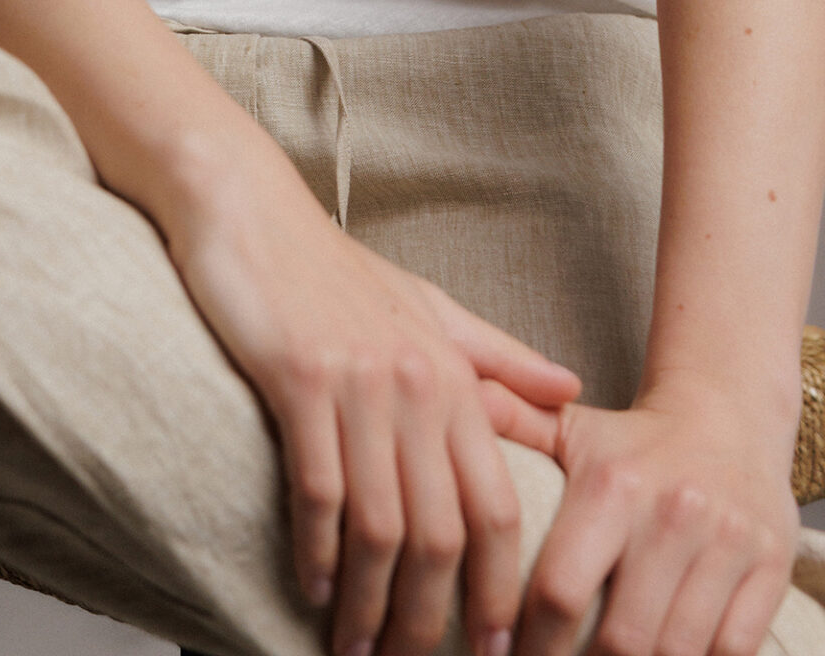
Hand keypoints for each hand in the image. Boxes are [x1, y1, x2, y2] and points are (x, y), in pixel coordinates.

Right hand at [164, 137, 580, 655]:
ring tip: (358, 650)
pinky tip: (314, 587)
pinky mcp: (299, 379)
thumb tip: (572, 393)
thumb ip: (497, 360)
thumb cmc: (336, 271)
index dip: (501, 586)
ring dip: (371, 604)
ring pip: (383, 526)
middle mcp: (418, 384)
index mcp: (454, 376)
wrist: (251, 212)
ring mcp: (360, 383)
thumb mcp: (427, 309)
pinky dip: (318, 551)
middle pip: (444, 533)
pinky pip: (318, 488)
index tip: (498, 647)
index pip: (496, 505)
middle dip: (434, 619)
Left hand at [515, 382, 798, 655]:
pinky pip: (735, 651)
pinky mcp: (771, 568)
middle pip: (622, 638)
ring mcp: (727, 544)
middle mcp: (673, 513)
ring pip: (678, 653)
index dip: (530, 645)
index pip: (560, 590)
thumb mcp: (572, 429)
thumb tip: (459, 400)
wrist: (728, 416)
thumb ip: (512, 424)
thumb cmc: (633, 443)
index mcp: (612, 483)